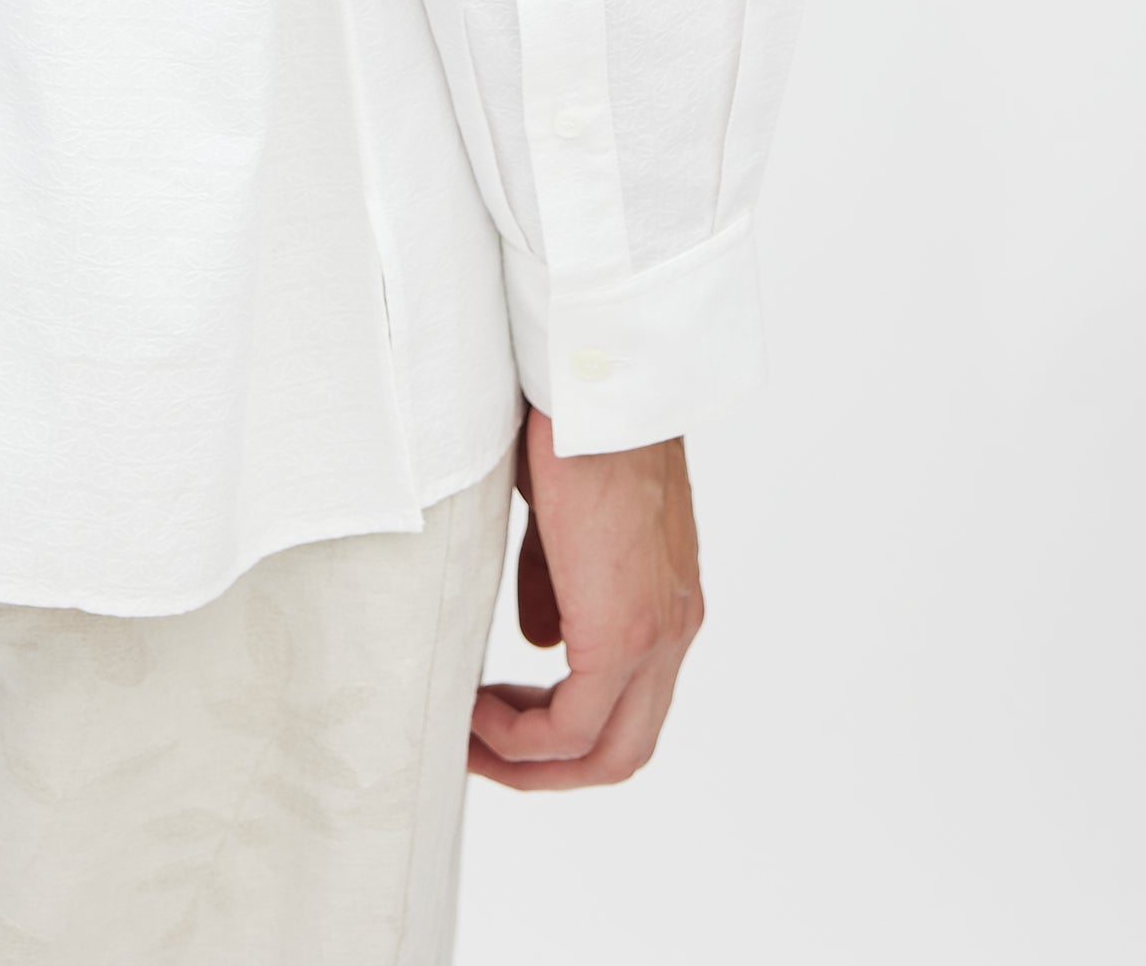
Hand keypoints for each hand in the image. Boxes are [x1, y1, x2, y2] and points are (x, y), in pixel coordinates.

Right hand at [467, 413, 703, 789]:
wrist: (600, 380)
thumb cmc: (576, 423)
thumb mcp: (567, 519)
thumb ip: (558, 584)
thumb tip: (540, 642)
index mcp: (666, 601)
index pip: (628, 702)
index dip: (564, 724)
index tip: (500, 707)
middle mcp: (674, 631)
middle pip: (624, 748)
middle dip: (549, 765)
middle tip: (483, 747)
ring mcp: (658, 636)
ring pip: (607, 753)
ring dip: (532, 760)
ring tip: (471, 737)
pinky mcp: (624, 632)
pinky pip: (574, 727)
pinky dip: (523, 737)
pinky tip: (477, 711)